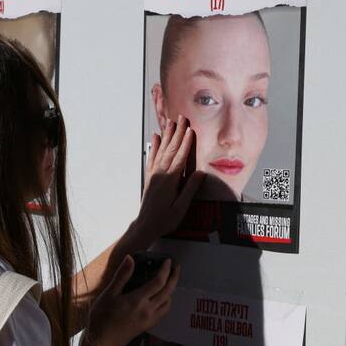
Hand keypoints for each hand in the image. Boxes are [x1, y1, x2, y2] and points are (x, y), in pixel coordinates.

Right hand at [86, 256, 178, 345]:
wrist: (102, 341)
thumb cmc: (102, 317)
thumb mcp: (109, 294)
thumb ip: (122, 276)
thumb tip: (130, 258)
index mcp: (138, 299)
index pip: (159, 282)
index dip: (166, 270)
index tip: (168, 261)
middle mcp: (148, 309)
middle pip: (168, 291)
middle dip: (174, 278)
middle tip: (176, 267)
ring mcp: (149, 319)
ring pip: (168, 303)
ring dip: (171, 291)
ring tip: (169, 282)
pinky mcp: (147, 326)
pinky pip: (163, 313)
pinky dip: (166, 303)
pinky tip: (161, 300)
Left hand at [135, 116, 204, 242]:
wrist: (145, 226)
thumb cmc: (164, 220)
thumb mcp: (180, 208)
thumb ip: (190, 190)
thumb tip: (199, 173)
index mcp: (169, 181)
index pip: (180, 157)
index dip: (186, 143)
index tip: (191, 130)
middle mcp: (160, 174)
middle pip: (170, 149)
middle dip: (177, 133)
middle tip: (181, 118)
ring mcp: (153, 174)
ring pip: (161, 150)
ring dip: (167, 136)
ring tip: (170, 122)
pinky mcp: (150, 177)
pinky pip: (152, 157)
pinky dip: (154, 146)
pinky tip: (155, 138)